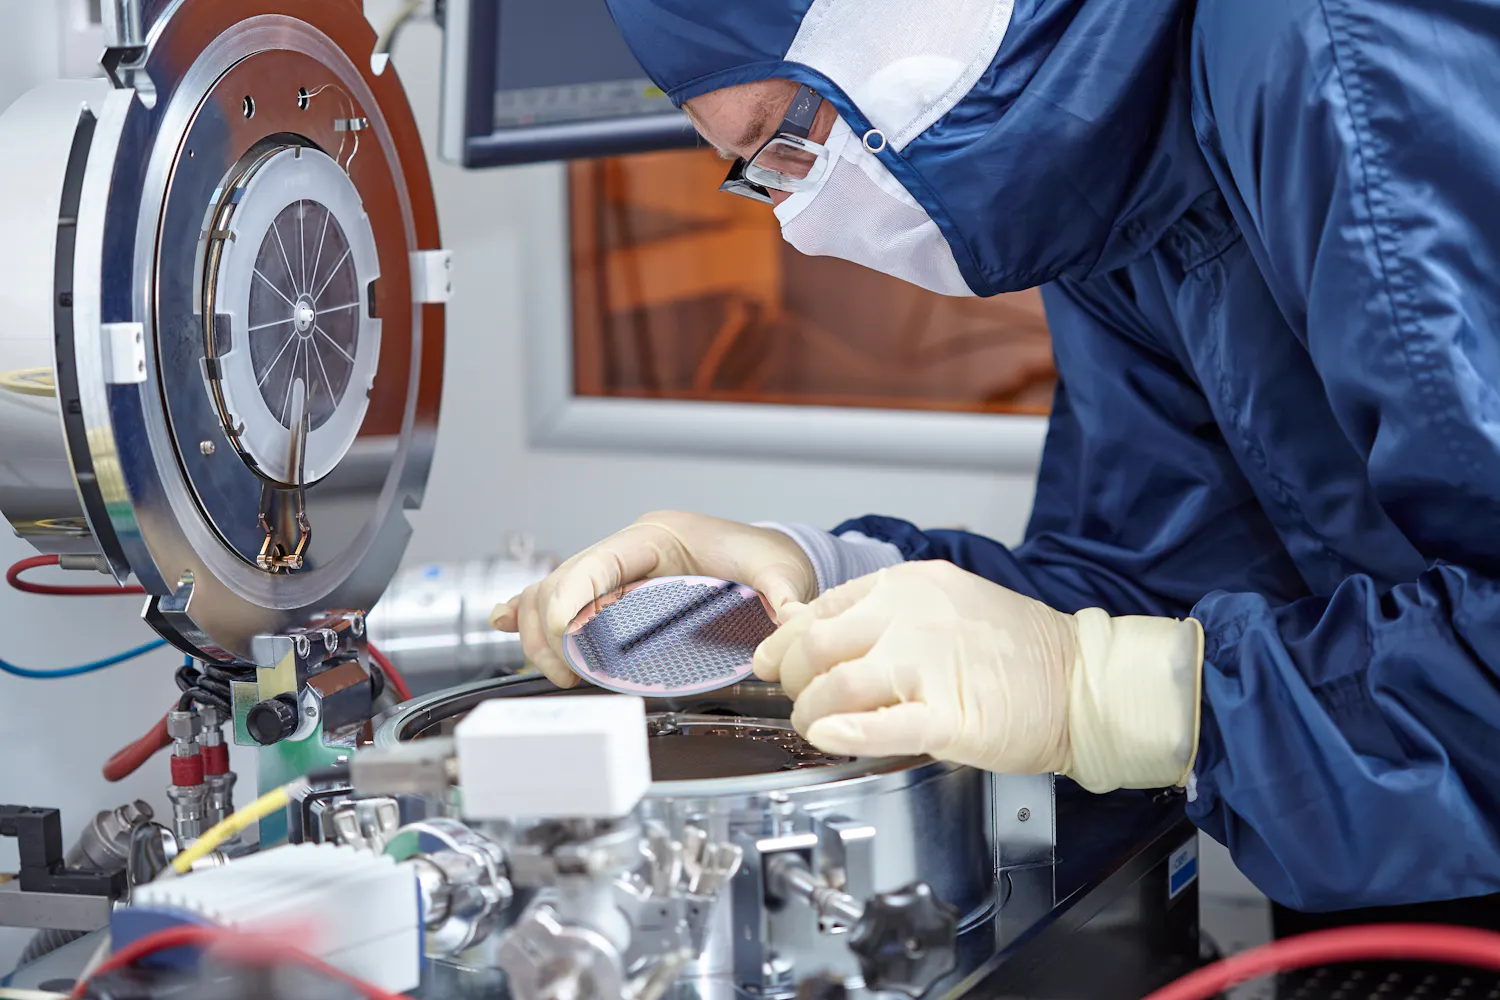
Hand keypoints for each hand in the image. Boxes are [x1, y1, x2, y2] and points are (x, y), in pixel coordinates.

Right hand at [491, 511, 816, 687]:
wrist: (770, 552)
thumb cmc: (765, 555)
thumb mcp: (778, 572)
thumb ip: (783, 595)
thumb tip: (790, 621)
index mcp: (655, 537)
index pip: (595, 562)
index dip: (569, 598)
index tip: (563, 637)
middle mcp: (627, 550)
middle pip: (561, 581)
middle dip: (550, 628)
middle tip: (566, 674)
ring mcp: (615, 570)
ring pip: (550, 590)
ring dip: (537, 629)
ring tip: (554, 672)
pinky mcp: (613, 591)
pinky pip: (560, 595)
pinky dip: (529, 610)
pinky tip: (504, 623)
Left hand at [754, 561, 1202, 791]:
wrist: (1082, 680)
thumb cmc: (1017, 649)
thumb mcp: (945, 604)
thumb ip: (886, 615)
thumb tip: (822, 637)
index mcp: (909, 584)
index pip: (820, 610)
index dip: (784, 642)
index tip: (770, 663)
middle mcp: (913, 616)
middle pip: (816, 648)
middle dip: (793, 681)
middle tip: (798, 701)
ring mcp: (930, 664)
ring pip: (837, 687)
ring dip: (811, 713)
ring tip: (814, 726)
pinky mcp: (950, 715)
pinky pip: (880, 725)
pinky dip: (845, 733)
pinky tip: (831, 739)